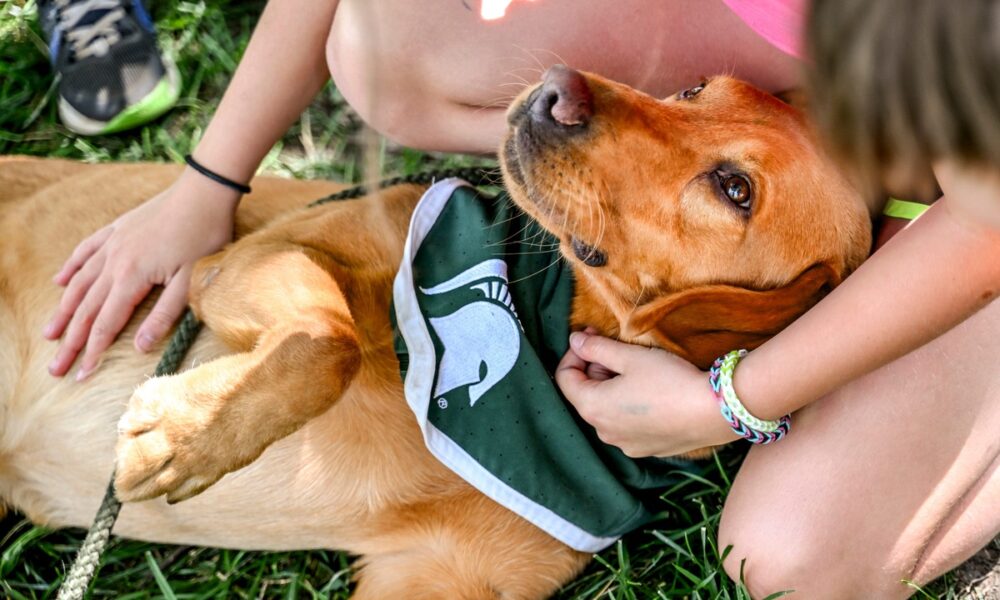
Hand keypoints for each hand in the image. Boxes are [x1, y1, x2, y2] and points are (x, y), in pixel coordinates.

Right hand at [43, 169, 239, 379]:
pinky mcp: (117, 229)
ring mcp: (112, 243)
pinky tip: (59, 282)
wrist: (203, 192)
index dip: (92, 352)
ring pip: (80, 283)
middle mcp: (114, 261)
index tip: (80, 376)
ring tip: (49, 334)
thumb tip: (138, 346)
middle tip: (55, 368)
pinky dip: (71, 268)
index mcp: (132, 277)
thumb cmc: (204, 236)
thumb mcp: (190, 281)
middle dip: (70, 342)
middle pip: (86, 309)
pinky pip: (85, 251)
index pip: (106, 324)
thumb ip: (164, 314)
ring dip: (63, 311)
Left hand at [555, 330, 736, 456]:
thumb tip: (575, 341)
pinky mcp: (647, 449)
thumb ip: (596, 348)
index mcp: (592, 408)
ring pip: (607, 410)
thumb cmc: (670, 381)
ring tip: (637, 369)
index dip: (574, 353)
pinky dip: (630, 406)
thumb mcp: (630, 356)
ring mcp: (625, 444)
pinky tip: (652, 392)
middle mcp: (604, 432)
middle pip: (586, 394)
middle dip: (595, 368)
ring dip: (612, 387)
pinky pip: (627, 424)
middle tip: (617, 348)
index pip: (564, 378)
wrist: (715, 411)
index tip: (591, 337)